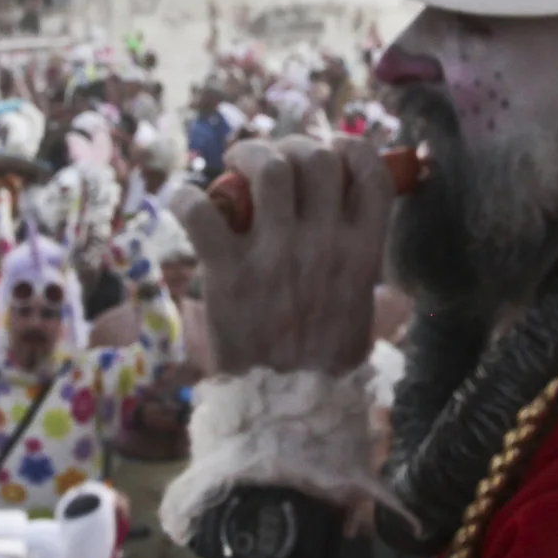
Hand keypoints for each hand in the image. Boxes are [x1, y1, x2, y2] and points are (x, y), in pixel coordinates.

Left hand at [170, 137, 390, 376]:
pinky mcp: (228, 273)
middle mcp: (323, 244)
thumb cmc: (325, 365)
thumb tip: (354, 229)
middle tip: (273, 161)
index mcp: (362, 253)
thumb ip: (359, 265)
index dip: (353, 148)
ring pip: (269, 167)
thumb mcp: (362, 309)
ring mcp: (275, 255)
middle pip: (316, 158)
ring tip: (234, 167)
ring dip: (249, 154)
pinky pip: (201, 212)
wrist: (288, 411)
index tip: (333, 150)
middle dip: (294, 146)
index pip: (371, 173)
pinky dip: (187, 197)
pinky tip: (186, 200)